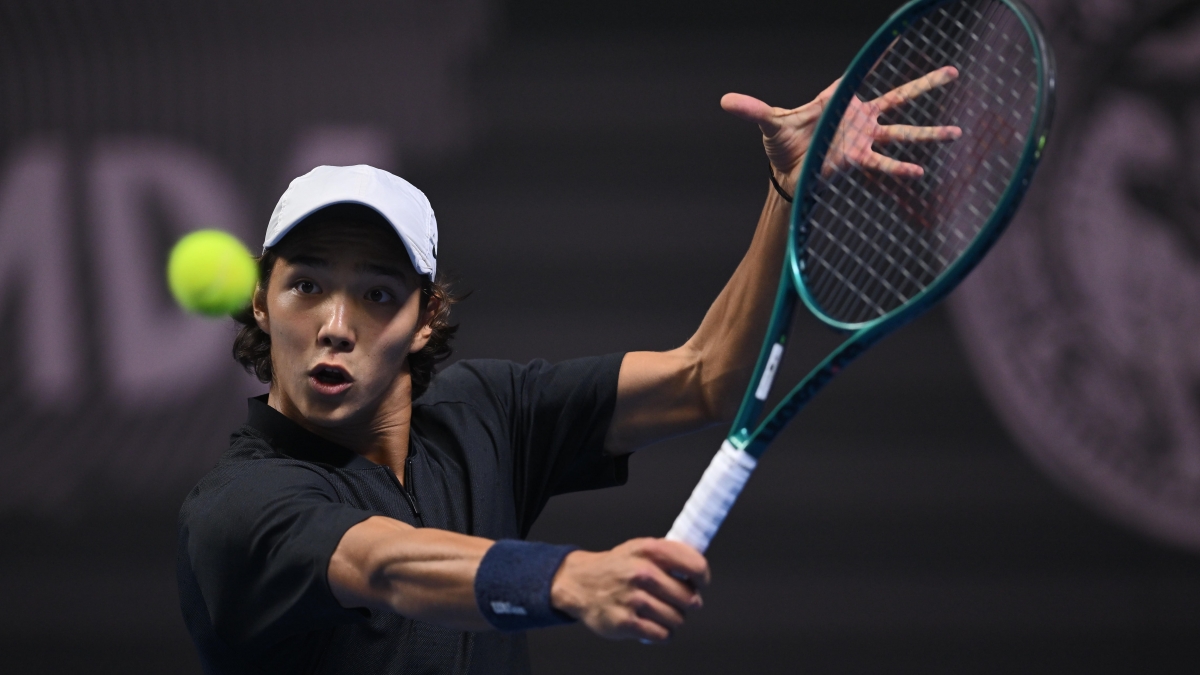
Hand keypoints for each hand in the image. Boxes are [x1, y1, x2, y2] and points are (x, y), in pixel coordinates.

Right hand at [550, 538, 709, 642]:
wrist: (580, 582)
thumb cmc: (617, 566)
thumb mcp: (641, 548)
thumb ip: (670, 555)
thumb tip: (699, 570)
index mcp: (650, 550)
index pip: (696, 566)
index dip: (702, 577)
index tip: (700, 583)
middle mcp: (642, 573)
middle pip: (689, 598)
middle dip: (687, 602)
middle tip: (676, 600)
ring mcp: (633, 598)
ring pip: (677, 618)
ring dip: (673, 619)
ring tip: (660, 612)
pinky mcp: (625, 622)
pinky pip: (661, 634)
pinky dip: (662, 633)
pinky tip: (653, 625)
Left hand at [721, 66, 961, 187]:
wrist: (789, 176)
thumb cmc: (783, 146)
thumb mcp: (770, 124)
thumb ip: (753, 110)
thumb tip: (725, 101)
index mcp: (840, 99)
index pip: (861, 74)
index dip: (880, 57)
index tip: (899, 39)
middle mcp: (858, 117)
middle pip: (899, 97)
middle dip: (925, 85)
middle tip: (953, 73)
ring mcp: (864, 139)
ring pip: (902, 132)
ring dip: (928, 133)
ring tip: (957, 132)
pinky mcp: (861, 161)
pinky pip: (884, 162)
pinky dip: (900, 167)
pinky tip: (920, 170)